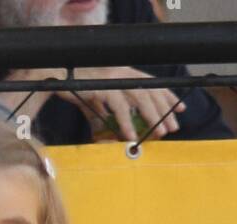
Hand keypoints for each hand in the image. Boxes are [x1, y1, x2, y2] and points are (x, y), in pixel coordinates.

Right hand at [64, 67, 185, 141]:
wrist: (56, 79)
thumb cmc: (76, 89)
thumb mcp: (97, 103)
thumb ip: (108, 116)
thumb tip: (115, 135)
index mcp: (124, 73)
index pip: (152, 84)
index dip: (167, 96)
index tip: (180, 109)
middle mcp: (122, 72)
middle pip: (151, 91)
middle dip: (164, 111)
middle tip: (173, 128)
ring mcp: (114, 78)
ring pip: (141, 97)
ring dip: (152, 117)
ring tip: (159, 134)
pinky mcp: (104, 86)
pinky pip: (120, 107)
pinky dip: (127, 123)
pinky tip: (132, 137)